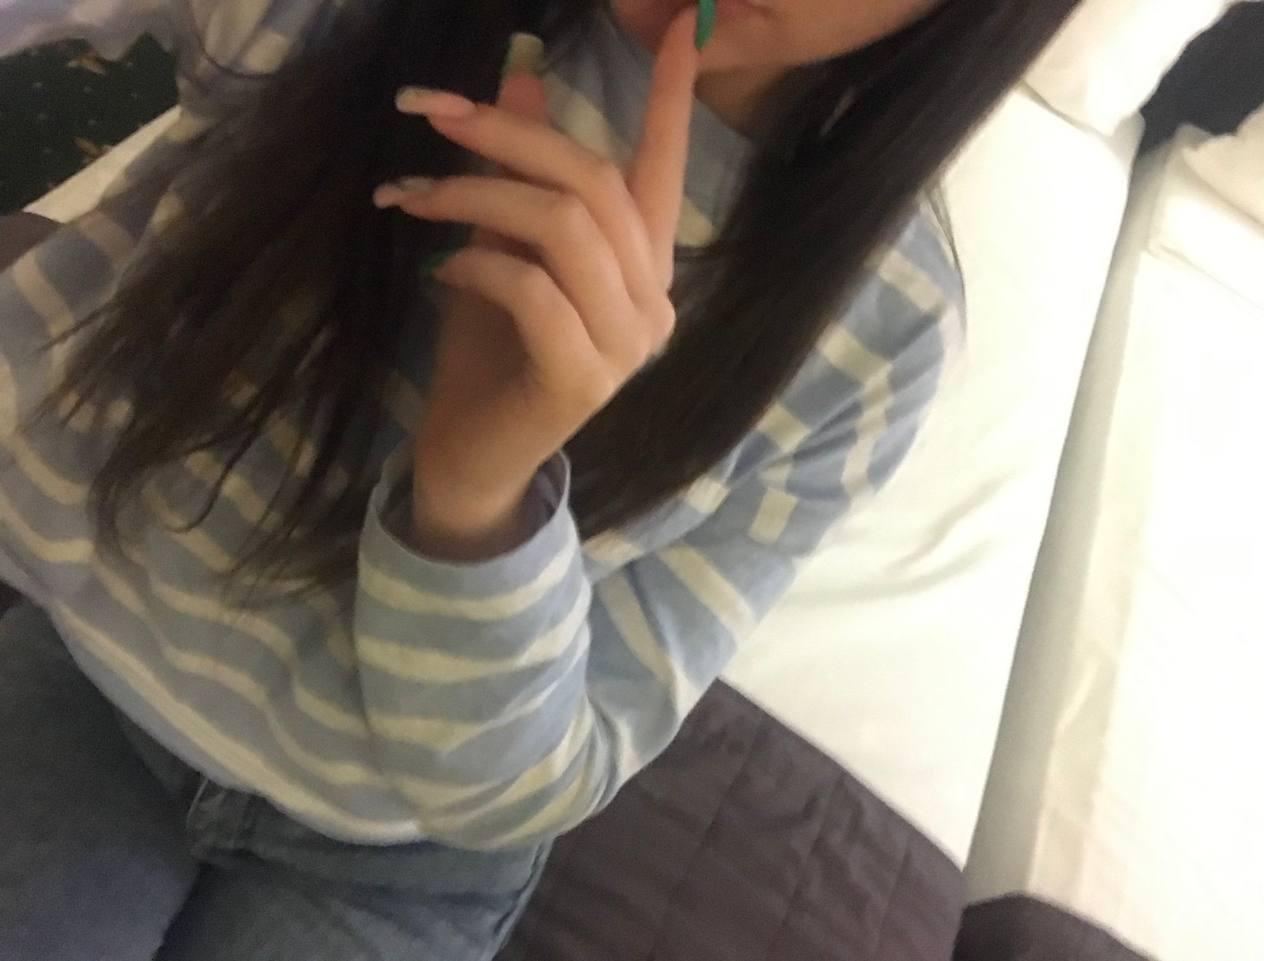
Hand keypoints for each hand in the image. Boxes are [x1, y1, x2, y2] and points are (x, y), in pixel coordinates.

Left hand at [374, 9, 700, 559]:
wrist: (472, 453)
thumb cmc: (490, 352)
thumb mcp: (500, 247)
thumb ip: (520, 176)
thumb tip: (521, 81)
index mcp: (643, 266)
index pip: (663, 171)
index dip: (670, 101)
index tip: (682, 29)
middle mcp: (653, 300)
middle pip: (595, 181)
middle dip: (506, 134)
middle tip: (427, 108)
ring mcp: (628, 344)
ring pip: (564, 226)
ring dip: (474, 194)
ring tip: (409, 194)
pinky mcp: (587, 378)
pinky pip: (532, 288)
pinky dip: (474, 263)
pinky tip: (438, 270)